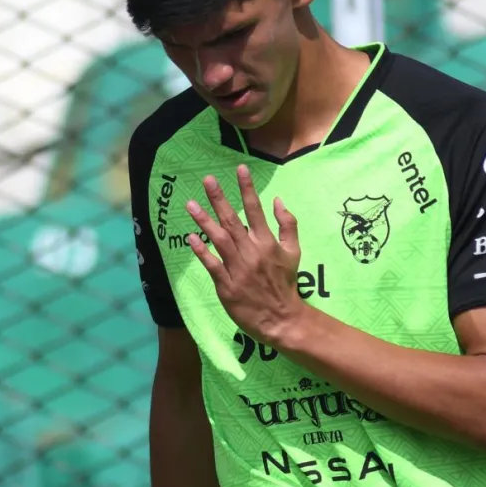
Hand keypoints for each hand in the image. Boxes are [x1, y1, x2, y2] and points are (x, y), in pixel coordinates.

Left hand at [185, 164, 305, 346]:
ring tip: (190, 204)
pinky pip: (212, 265)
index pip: (255, 209)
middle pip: (233, 220)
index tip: (240, 168)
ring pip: (219, 239)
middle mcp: (252, 251)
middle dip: (219, 198)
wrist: (281, 318)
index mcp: (267, 242)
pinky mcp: (227, 285)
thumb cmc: (285, 283)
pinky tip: (191, 238)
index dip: (247, 188)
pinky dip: (202, 251)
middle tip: (207, 179)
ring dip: (204, 220)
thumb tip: (278, 200)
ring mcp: (238, 268)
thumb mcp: (294, 252)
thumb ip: (288, 225)